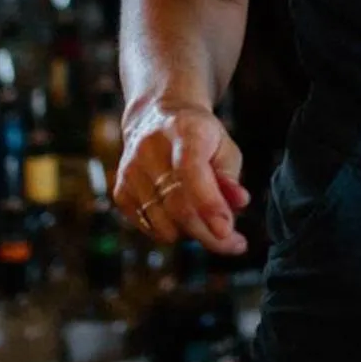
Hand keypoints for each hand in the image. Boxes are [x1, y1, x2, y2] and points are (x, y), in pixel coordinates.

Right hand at [115, 99, 251, 256]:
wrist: (154, 117)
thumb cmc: (198, 136)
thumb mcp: (224, 146)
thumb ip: (231, 176)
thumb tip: (239, 202)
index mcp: (183, 131)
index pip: (193, 171)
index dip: (210, 204)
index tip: (227, 231)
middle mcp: (150, 149)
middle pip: (179, 207)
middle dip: (210, 234)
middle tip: (234, 243)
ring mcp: (131, 171)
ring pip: (164, 224)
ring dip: (192, 234)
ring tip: (207, 221)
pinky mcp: (121, 191)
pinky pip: (149, 228)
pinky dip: (171, 231)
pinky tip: (182, 216)